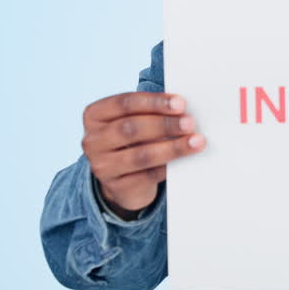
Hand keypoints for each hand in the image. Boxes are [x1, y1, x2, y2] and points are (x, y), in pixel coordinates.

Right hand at [81, 92, 205, 218]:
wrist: (121, 178)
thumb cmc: (132, 140)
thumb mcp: (132, 121)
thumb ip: (150, 112)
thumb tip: (183, 108)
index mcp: (95, 115)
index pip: (124, 103)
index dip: (154, 102)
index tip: (180, 102)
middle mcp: (93, 140)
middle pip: (130, 128)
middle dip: (164, 124)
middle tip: (190, 123)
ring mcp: (102, 166)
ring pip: (141, 155)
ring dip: (172, 147)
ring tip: (195, 142)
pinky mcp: (117, 187)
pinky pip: (147, 176)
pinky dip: (168, 167)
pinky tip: (183, 161)